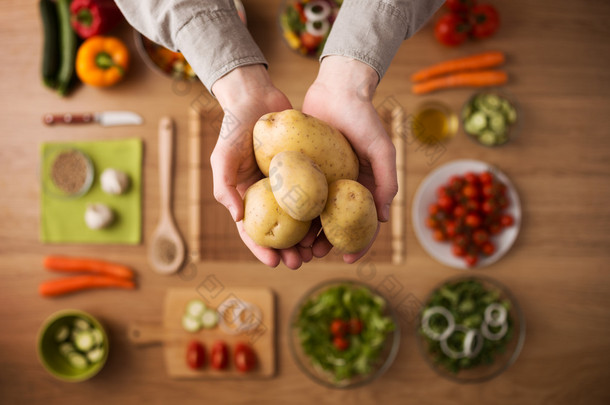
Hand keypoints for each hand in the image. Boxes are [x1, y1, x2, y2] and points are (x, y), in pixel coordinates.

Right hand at [210, 65, 312, 268]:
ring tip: (317, 251)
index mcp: (247, 196)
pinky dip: (320, 211)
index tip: (274, 263)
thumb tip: (238, 218)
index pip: (251, 230)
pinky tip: (331, 223)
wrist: (257, 97)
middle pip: (278, 230)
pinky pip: (314, 194)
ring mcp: (287, 184)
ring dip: (306, 237)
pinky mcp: (305, 171)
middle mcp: (267, 194)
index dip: (261, 249)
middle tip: (300, 262)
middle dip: (288, 250)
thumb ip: (224, 186)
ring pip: (299, 218)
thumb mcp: (222, 156)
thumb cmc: (234, 127)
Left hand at [302, 56, 397, 262]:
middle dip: (325, 244)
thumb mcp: (381, 148)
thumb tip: (384, 218)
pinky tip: (281, 222)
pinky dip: (292, 211)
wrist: (337, 89)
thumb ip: (387, 180)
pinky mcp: (304, 169)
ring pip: (314, 214)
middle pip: (335, 224)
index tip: (348, 260)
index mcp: (364, 187)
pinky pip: (297, 194)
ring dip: (306, 233)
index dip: (359, 244)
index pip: (364, 223)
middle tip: (312, 255)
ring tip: (295, 246)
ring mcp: (324, 180)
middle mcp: (344, 188)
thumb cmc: (364, 117)